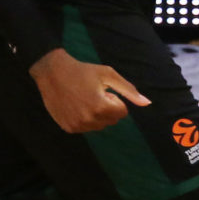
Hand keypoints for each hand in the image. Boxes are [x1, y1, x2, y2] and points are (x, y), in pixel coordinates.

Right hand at [28, 48, 150, 133]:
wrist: (52, 72)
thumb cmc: (82, 71)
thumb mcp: (107, 75)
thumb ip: (128, 90)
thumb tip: (147, 103)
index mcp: (101, 108)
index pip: (122, 112)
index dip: (114, 99)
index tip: (102, 90)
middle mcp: (89, 120)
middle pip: (111, 121)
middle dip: (106, 108)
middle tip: (92, 93)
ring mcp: (77, 126)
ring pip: (98, 126)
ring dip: (95, 115)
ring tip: (83, 99)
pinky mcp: (68, 128)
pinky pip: (85, 128)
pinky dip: (83, 119)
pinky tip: (75, 105)